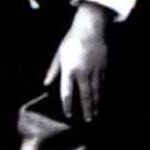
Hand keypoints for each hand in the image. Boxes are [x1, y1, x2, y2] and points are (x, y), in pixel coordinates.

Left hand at [47, 3, 109, 124]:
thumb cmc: (71, 41)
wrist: (90, 28)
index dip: (68, 104)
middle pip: (85, 95)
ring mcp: (95, 70)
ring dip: (96, 103)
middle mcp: (83, 72)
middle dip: (87, 109)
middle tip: (88, 120)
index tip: (68, 114)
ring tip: (96, 113)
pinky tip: (101, 98)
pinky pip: (102, 82)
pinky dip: (101, 91)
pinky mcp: (104, 66)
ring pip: (96, 90)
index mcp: (69, 70)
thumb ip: (53, 70)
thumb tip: (45, 84)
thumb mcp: (58, 55)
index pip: (67, 92)